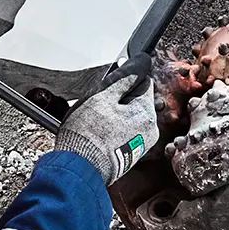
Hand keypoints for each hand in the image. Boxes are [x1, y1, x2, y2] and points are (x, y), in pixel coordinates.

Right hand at [53, 52, 159, 184]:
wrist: (79, 168)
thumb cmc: (88, 134)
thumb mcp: (104, 95)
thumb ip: (125, 76)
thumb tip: (143, 61)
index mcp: (147, 113)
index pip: (143, 81)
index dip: (124, 79)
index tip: (110, 83)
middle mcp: (150, 129)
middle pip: (137, 99)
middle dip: (119, 97)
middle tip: (99, 104)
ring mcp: (141, 143)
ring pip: (130, 115)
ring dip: (115, 112)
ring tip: (96, 120)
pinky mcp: (130, 153)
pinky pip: (125, 130)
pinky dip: (113, 127)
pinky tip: (98, 131)